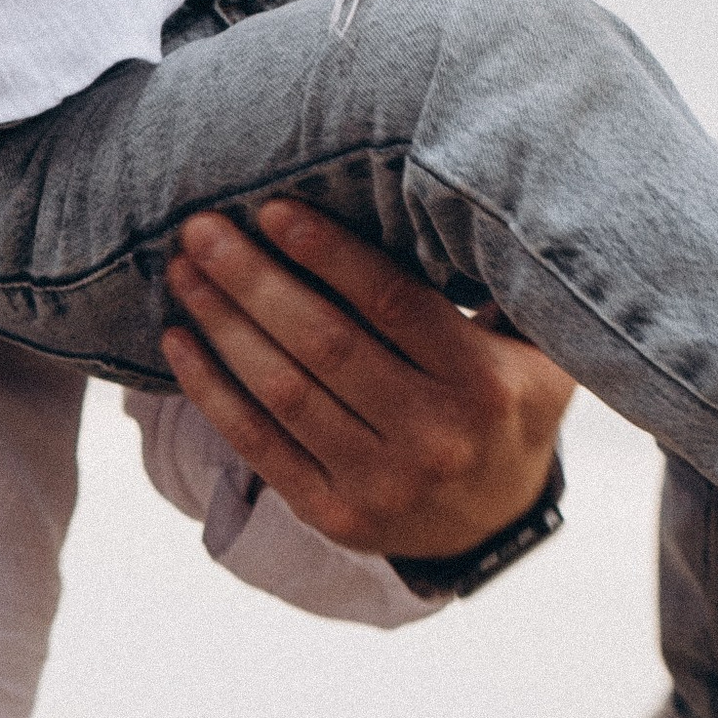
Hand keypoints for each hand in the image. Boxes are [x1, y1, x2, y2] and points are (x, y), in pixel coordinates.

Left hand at [162, 201, 573, 560]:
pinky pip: (259, 446)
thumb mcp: (536, 349)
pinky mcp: (335, 517)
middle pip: (325, 344)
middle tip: (203, 228)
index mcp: (485, 384)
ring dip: (224, 325)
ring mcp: (381, 484)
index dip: (327, 253)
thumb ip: (500, 287)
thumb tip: (438, 194)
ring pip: (284, 391)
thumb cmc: (506, 408)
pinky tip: (181, 342)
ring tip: (185, 272)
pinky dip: (212, 392)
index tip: (271, 209)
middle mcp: (434, 437)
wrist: (498, 523)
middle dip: (254, 280)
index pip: (393, 303)